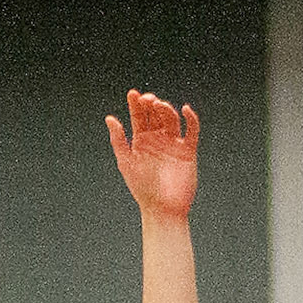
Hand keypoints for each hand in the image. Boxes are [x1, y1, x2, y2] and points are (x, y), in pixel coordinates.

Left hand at [106, 91, 198, 220]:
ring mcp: (173, 144)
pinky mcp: (188, 151)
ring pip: (172, 119)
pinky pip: (192, 130)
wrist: (163, 208)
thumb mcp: (126, 162)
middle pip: (155, 115)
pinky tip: (185, 110)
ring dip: (167, 110)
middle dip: (151, 104)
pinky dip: (191, 119)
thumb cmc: (142, 189)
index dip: (136, 104)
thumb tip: (110, 118)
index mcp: (141, 141)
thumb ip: (118, 140)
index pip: (139, 117)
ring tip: (160, 105)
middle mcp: (157, 140)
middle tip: (147, 99)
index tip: (133, 94)